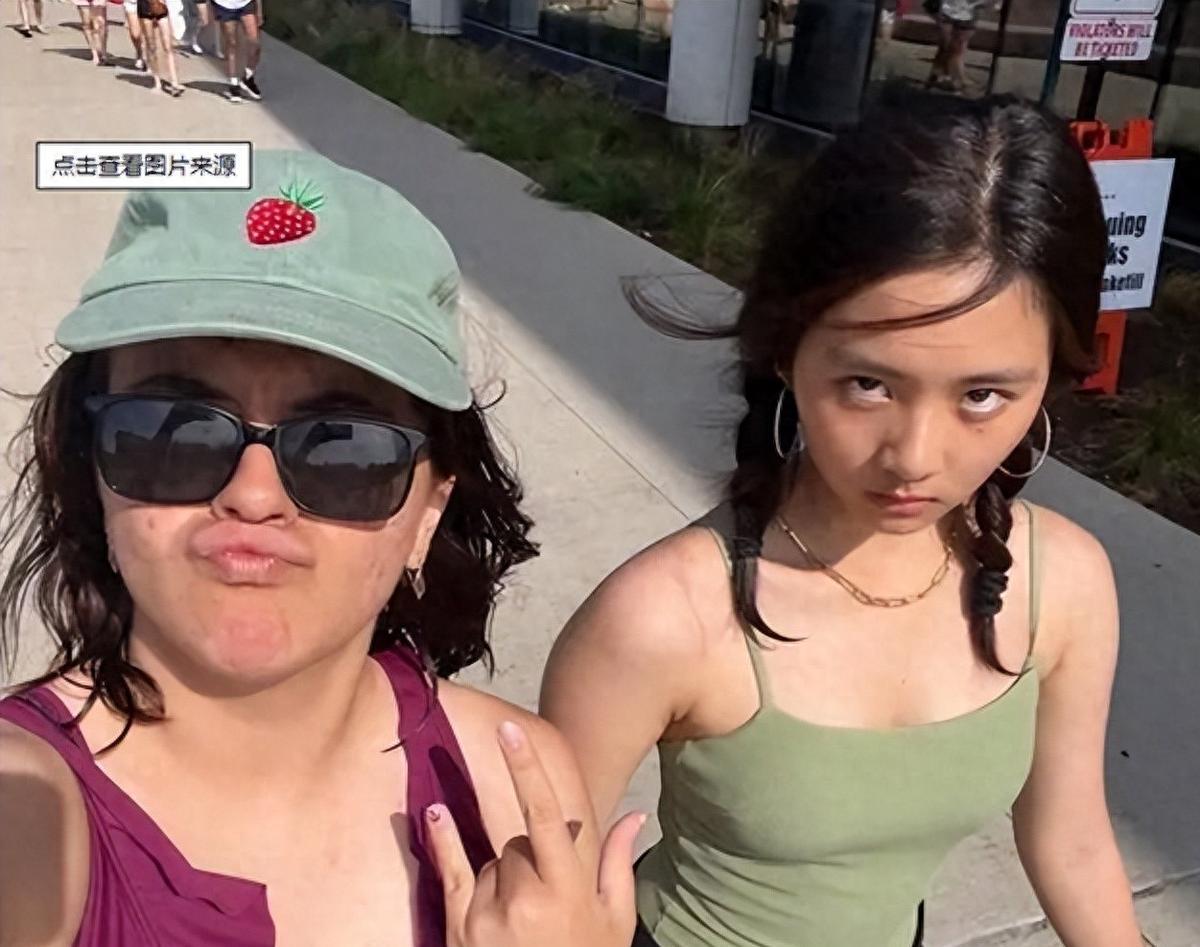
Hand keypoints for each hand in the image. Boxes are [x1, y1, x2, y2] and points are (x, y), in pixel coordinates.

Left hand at [427, 720, 644, 946]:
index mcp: (567, 891)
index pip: (545, 816)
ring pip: (491, 860)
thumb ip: (616, 864)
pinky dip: (443, 841)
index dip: (526, 769)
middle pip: (518, 841)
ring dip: (504, 874)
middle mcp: (524, 898)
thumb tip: (635, 815)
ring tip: (523, 921)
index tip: (510, 730)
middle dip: (530, 855)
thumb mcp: (614, 922)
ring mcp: (488, 914)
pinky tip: (433, 813)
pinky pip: (451, 871)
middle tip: (547, 899)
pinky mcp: (461, 928)